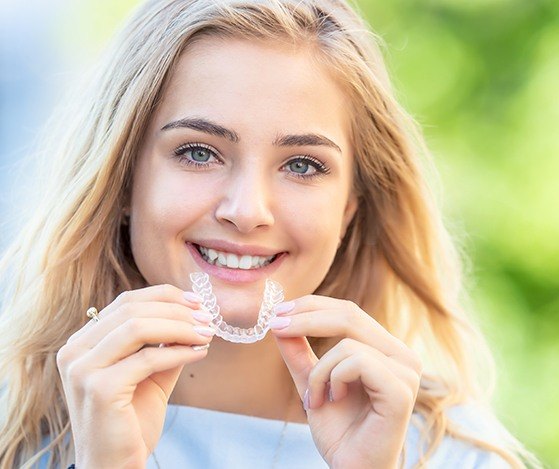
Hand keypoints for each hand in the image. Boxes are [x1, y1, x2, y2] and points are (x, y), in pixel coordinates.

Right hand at [56, 284, 214, 468]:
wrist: (114, 467)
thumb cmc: (131, 420)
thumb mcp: (150, 373)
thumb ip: (165, 343)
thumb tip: (195, 315)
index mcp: (82, 342)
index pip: (126, 302)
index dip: (165, 296)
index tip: (197, 302)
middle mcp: (74, 351)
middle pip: (132, 309)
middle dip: (177, 310)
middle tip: (208, 318)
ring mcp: (82, 369)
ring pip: (138, 327)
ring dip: (181, 327)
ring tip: (207, 333)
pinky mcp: (99, 389)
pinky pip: (148, 358)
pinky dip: (179, 351)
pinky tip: (200, 353)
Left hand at [271, 296, 422, 468]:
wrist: (352, 468)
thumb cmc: (339, 430)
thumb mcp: (311, 382)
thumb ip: (299, 353)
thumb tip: (280, 320)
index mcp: (385, 349)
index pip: (348, 311)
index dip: (312, 306)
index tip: (278, 311)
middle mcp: (401, 355)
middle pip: (349, 315)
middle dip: (306, 318)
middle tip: (276, 326)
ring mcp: (406, 372)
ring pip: (347, 343)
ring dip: (319, 371)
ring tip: (315, 398)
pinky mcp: (401, 390)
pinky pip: (357, 361)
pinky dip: (333, 379)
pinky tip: (334, 399)